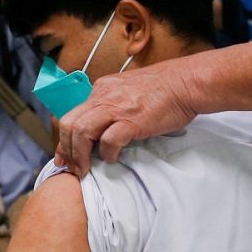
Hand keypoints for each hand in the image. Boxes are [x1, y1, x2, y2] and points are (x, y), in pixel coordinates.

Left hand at [55, 57, 201, 175]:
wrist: (187, 83)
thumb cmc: (164, 90)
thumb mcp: (128, 91)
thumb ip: (112, 106)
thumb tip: (103, 129)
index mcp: (101, 90)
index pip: (72, 115)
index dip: (64, 138)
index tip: (64, 155)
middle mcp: (103, 96)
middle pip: (69, 123)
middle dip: (65, 149)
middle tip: (71, 167)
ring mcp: (117, 107)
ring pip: (82, 131)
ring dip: (79, 155)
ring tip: (85, 169)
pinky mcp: (132, 120)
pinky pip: (109, 140)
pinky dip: (107, 153)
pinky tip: (113, 158)